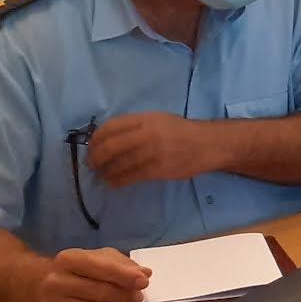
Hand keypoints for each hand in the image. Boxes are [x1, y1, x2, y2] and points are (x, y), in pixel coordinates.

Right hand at [30, 247, 150, 301]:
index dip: (125, 276)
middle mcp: (55, 281)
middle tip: (137, 298)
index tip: (144, 282)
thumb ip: (123, 264)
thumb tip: (145, 274)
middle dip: (123, 297)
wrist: (38, 286)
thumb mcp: (98, 258)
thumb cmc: (77, 270)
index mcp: (68, 259)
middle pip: (97, 292)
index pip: (101, 268)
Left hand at [86, 112, 220, 187]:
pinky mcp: (158, 169)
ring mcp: (152, 152)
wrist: (209, 144)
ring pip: (118, 164)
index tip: (91, 147)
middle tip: (92, 165)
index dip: (96, 138)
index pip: (111, 127)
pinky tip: (113, 182)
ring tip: (102, 175)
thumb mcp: (159, 120)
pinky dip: (117, 181)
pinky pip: (130, 176)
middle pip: (110, 146)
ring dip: (105, 172)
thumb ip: (136, 126)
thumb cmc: (182, 131)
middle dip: (95, 157)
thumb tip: (108, 139)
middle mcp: (147, 134)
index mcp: (146, 119)